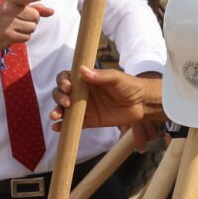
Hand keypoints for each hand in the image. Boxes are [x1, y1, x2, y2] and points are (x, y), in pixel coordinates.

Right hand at [0, 0, 53, 52]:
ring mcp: (7, 23)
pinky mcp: (8, 35)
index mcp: (10, 0)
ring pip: (32, 27)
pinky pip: (27, 37)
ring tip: (17, 27)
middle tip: (22, 20)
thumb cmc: (5, 18)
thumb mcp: (17, 9)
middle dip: (33, 20)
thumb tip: (52, 11)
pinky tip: (15, 34)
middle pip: (35, 16)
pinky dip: (24, 37)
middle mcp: (8, 10)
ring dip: (29, 29)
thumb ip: (35, 8)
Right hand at [52, 66, 166, 134]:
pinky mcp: (89, 121)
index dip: (63, 82)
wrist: (142, 104)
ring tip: (55, 116)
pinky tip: (57, 128)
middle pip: (61, 93)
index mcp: (86, 80)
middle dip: (58, 97)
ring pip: (64, 109)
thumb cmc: (129, 86)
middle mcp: (82, 93)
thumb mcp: (116, 78)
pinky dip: (63, 126)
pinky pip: (73, 124)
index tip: (68, 87)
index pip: (67, 78)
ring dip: (56, 111)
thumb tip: (82, 70)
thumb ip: (101, 76)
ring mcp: (84, 107)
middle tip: (66, 103)